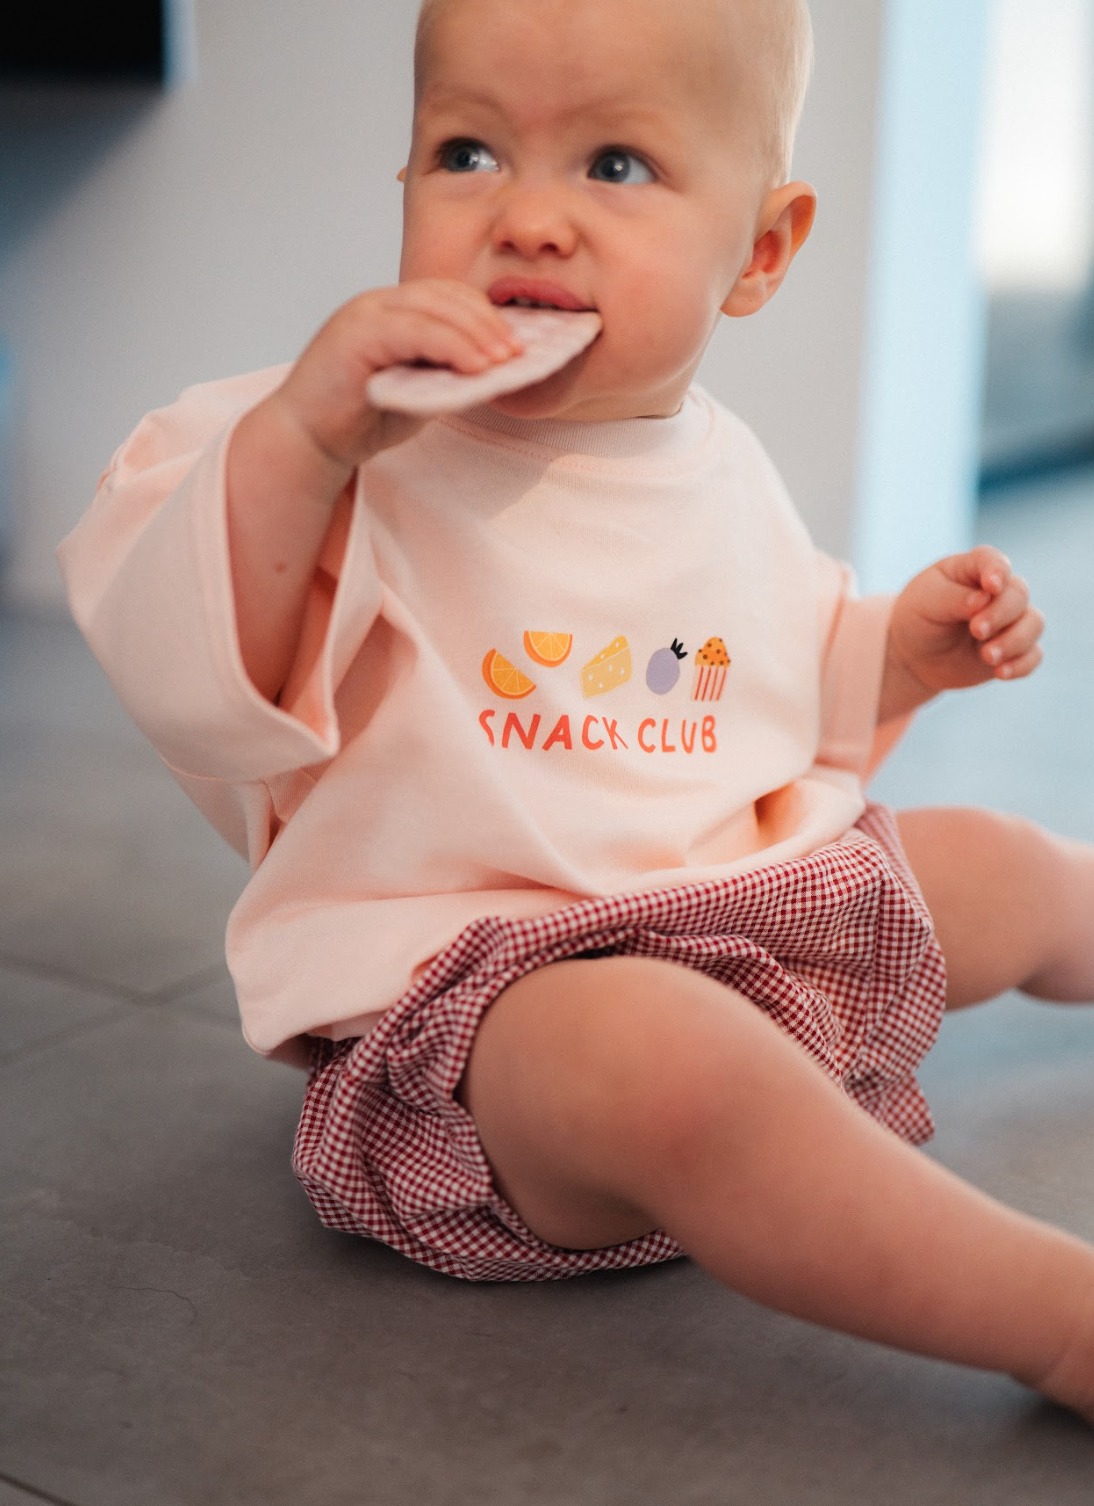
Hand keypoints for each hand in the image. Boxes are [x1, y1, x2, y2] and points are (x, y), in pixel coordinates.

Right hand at [272, 280, 523, 470]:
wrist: (309, 442)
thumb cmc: (360, 419)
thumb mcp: (419, 393)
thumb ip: (448, 376)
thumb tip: (495, 373)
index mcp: (393, 312)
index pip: (449, 297)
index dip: (487, 316)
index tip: (519, 344)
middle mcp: (379, 304)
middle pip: (446, 296)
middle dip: (489, 322)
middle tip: (519, 352)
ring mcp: (365, 314)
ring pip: (434, 308)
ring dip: (476, 332)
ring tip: (504, 359)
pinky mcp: (356, 334)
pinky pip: (414, 331)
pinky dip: (451, 346)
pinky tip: (475, 366)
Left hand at [879, 545, 1043, 720]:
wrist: (915, 656)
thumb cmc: (918, 618)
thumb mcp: (926, 602)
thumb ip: (954, 598)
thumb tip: (984, 599)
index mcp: (973, 569)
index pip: (993, 561)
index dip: (998, 570)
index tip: (991, 586)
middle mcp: (999, 592)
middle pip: (1018, 594)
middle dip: (1000, 613)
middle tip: (976, 630)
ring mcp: (1009, 621)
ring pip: (1033, 624)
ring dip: (1015, 641)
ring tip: (987, 657)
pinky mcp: (1014, 650)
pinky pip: (1033, 655)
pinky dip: (1021, 664)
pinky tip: (1001, 673)